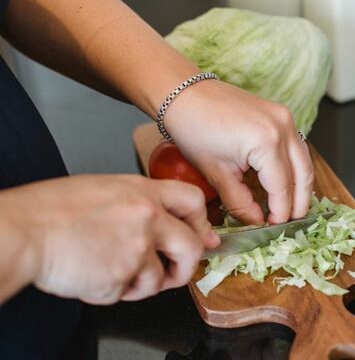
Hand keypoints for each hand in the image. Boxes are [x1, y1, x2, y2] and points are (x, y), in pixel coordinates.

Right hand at [0, 175, 218, 304]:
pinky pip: (129, 293)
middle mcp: (147, 219)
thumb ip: (142, 204)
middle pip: (192, 248)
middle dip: (186, 266)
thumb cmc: (54, 209)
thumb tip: (167, 220)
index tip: (200, 236)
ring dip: (142, 284)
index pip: (194, 201)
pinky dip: (116, 291)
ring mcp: (135, 250)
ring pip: (159, 279)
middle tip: (175, 272)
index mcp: (143, 192)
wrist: (24, 231)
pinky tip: (96, 276)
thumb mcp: (105, 190)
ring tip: (117, 273)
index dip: (201, 222)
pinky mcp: (120, 278)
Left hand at [164, 80, 313, 224]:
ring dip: (301, 184)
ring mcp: (284, 116)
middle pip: (302, 173)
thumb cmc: (194, 129)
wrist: (185, 94)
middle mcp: (282, 127)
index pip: (282, 187)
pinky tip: (285, 180)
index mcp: (266, 142)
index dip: (280, 211)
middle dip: (299, 201)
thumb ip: (240, 202)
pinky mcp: (280, 113)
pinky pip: (295, 145)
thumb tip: (257, 220)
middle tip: (291, 221)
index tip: (274, 226)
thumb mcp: (216, 173)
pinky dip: (294, 165)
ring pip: (304, 159)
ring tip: (291, 205)